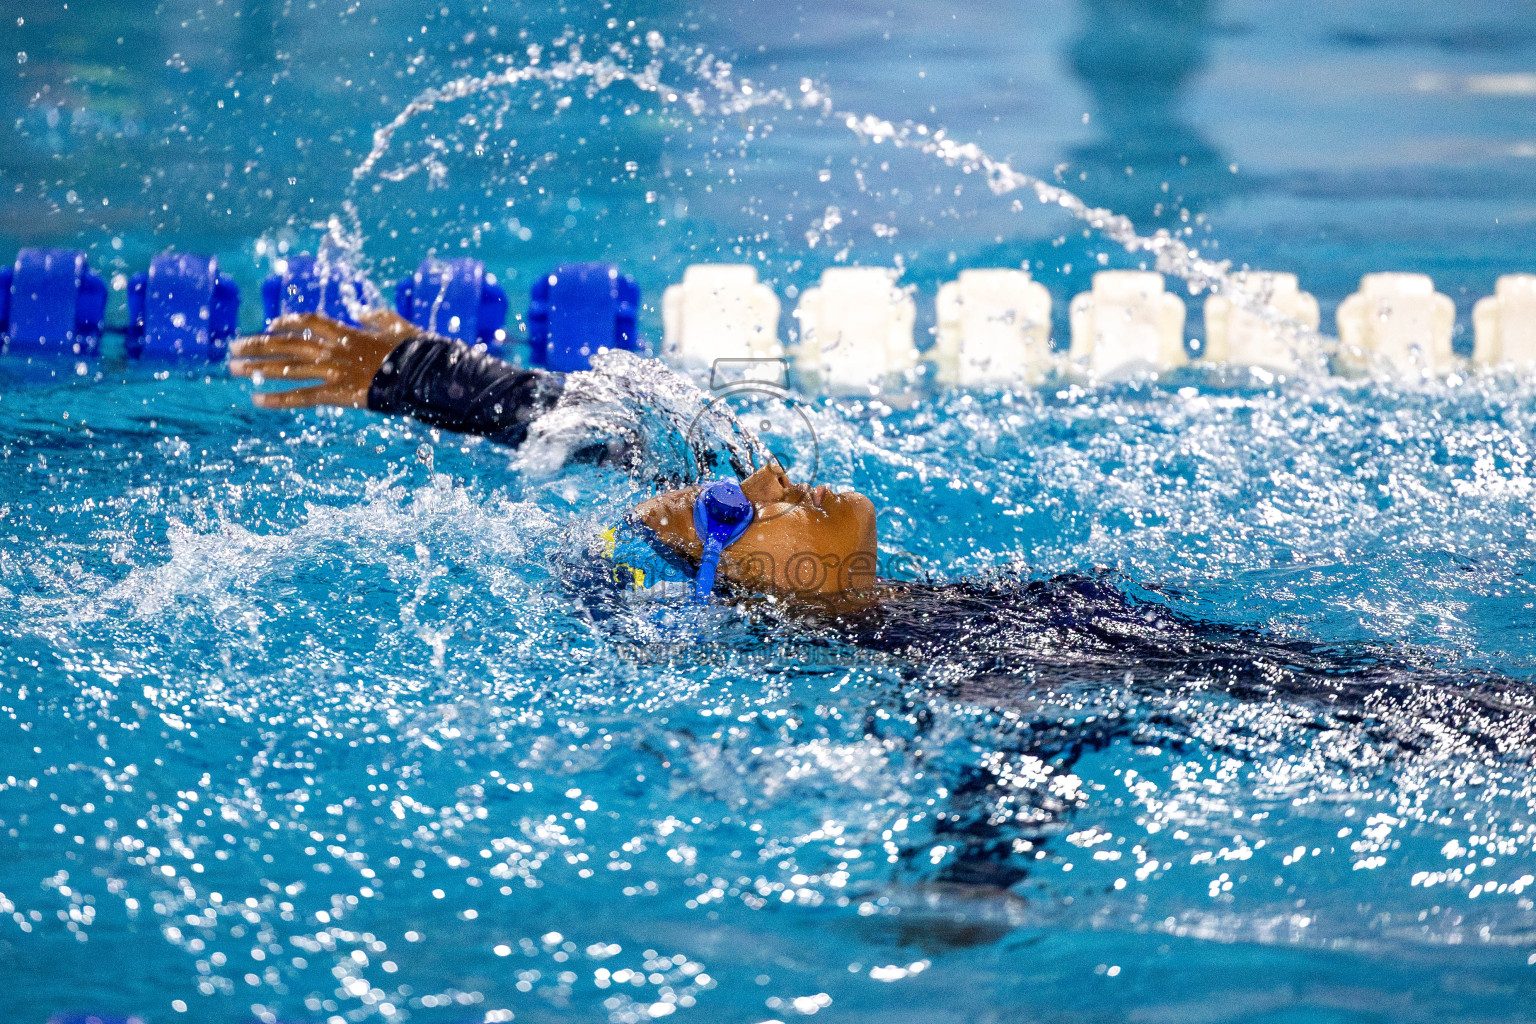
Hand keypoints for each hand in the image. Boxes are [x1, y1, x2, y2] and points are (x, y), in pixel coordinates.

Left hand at [228, 310, 417, 409]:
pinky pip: (302, 396)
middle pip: (287, 344)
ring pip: (288, 368)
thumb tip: (362, 310)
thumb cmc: (415, 351)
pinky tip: (257, 400)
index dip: (288, 322)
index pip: (309, 321)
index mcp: (347, 332)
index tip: (271, 325)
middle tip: (233, 347)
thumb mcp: (397, 326)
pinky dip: (278, 398)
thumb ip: (377, 317)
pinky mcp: (338, 394)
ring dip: (258, 368)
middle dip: (257, 345)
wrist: (423, 374)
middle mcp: (333, 349)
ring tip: (233, 369)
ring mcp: (334, 371)